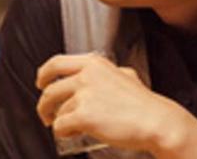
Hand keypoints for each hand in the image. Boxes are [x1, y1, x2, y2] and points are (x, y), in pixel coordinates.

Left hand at [36, 53, 168, 152]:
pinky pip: (61, 126)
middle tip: (46, 113)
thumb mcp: (127, 75)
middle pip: (50, 89)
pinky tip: (71, 134)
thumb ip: (110, 73)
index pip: (56, 63)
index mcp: (94, 63)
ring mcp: (84, 95)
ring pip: (57, 111)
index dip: (44, 74)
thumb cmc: (144, 104)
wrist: (156, 122)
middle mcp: (86, 75)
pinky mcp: (83, 116)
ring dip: (58, 121)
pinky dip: (62, 132)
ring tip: (67, 128)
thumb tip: (101, 77)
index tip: (41, 82)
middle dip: (44, 104)